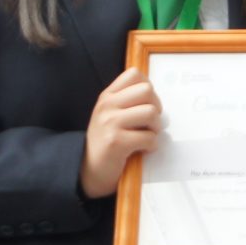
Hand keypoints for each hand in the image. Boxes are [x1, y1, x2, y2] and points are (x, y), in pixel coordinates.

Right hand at [79, 67, 160, 198]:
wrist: (89, 170)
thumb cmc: (106, 142)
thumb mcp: (110, 114)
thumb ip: (127, 101)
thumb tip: (155, 96)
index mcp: (107, 96)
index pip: (134, 74)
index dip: (148, 88)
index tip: (146, 104)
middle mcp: (107, 105)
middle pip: (147, 90)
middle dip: (156, 107)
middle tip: (150, 122)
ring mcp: (110, 122)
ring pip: (151, 113)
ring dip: (155, 128)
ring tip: (147, 136)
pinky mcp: (116, 142)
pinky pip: (149, 137)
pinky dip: (152, 145)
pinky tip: (143, 149)